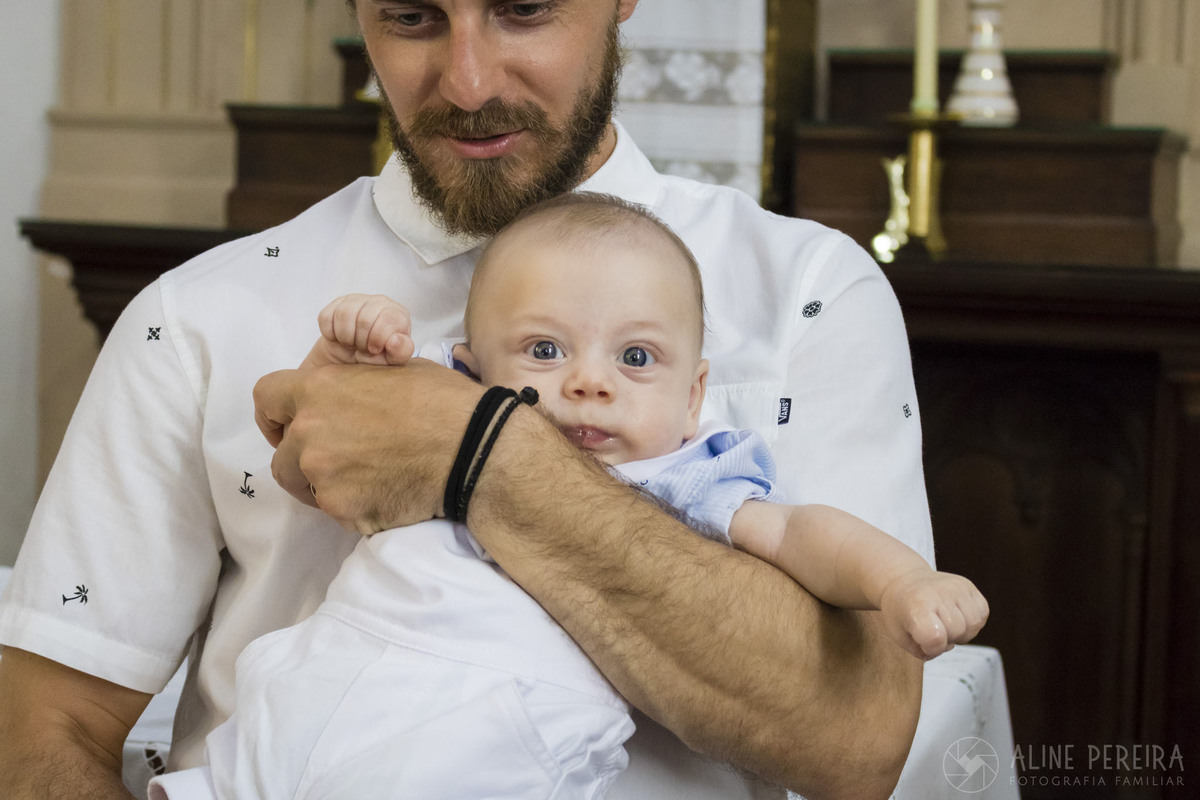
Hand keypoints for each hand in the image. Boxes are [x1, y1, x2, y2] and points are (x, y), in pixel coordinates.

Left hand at [253, 359, 483, 533]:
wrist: (472, 449)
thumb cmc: (443, 403)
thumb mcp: (393, 371)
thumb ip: (353, 386)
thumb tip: (352, 394)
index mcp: (318, 390)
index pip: (266, 398)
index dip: (277, 415)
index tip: (288, 428)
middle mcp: (309, 433)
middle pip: (281, 456)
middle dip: (304, 460)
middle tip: (344, 461)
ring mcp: (322, 475)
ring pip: (307, 487)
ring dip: (328, 485)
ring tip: (370, 478)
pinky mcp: (341, 510)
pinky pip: (336, 511)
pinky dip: (356, 506)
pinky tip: (387, 493)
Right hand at [299, 293, 415, 369]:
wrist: (352, 358)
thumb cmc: (377, 357)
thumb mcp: (393, 359)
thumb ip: (401, 351)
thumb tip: (396, 340)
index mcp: (397, 314)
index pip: (388, 319)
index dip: (379, 338)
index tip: (375, 349)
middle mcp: (378, 302)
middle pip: (364, 319)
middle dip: (361, 341)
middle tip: (363, 348)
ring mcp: (356, 300)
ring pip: (344, 315)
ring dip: (346, 337)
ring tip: (352, 344)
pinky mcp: (335, 305)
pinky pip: (326, 318)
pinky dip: (331, 334)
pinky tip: (340, 338)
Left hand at [879, 569, 988, 659]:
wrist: (904, 581)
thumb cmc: (901, 610)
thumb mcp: (899, 635)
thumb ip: (921, 651)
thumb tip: (944, 648)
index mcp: (916, 606)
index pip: (935, 638)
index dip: (932, 649)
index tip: (923, 642)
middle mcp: (938, 593)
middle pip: (957, 632)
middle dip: (947, 640)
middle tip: (933, 630)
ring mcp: (955, 587)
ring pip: (973, 625)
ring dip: (962, 633)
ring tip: (946, 624)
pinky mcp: (968, 586)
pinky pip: (981, 614)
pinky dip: (972, 622)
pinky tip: (957, 617)